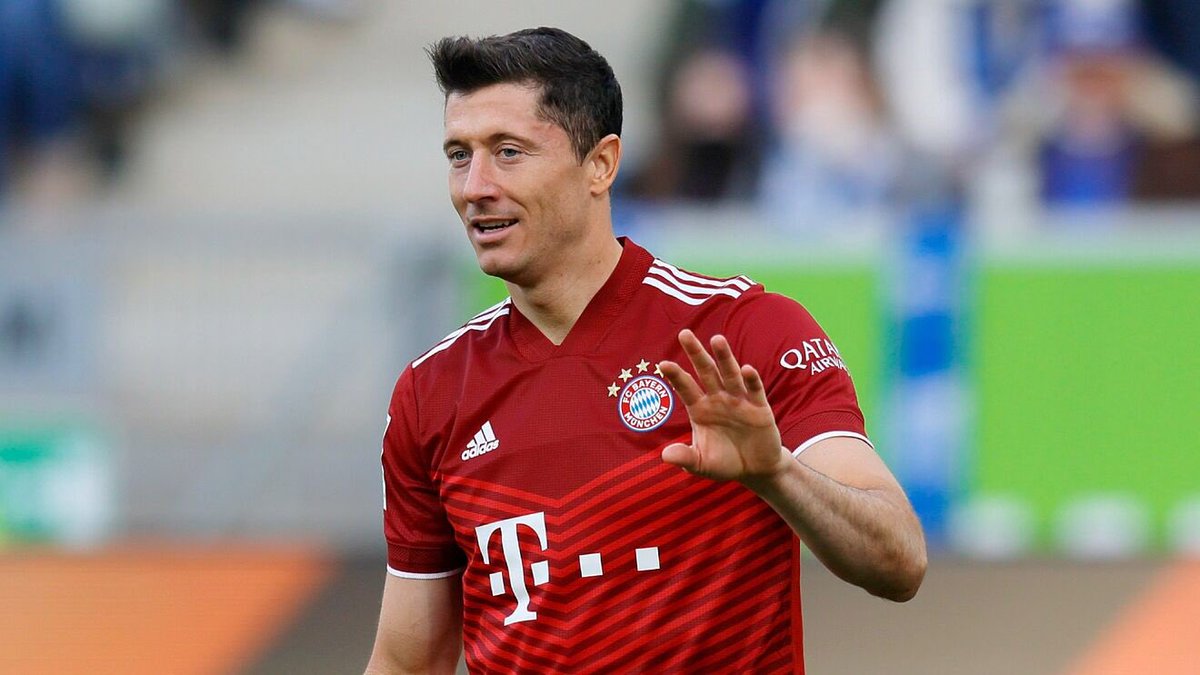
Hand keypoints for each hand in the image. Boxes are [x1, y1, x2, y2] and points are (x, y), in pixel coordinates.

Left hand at [657, 329, 788, 482]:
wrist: (755, 469)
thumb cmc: (725, 462)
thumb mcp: (702, 464)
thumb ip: (685, 458)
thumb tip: (664, 455)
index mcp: (700, 409)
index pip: (685, 388)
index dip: (676, 376)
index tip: (663, 364)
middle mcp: (718, 399)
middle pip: (705, 372)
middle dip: (696, 354)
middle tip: (684, 334)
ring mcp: (738, 400)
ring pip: (729, 374)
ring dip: (724, 357)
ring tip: (716, 340)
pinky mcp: (759, 407)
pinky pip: (754, 390)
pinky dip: (751, 380)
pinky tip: (746, 369)